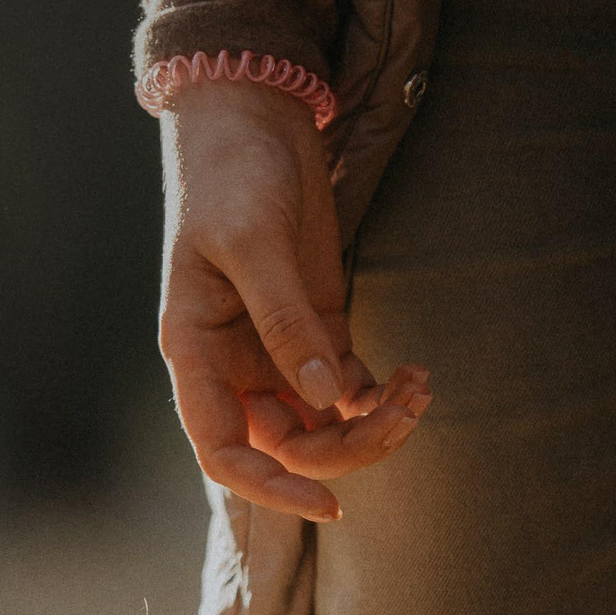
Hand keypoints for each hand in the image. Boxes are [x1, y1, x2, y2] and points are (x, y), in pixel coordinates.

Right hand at [157, 83, 429, 519]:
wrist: (252, 111)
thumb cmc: (233, 171)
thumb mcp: (254, 241)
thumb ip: (286, 320)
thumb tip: (325, 398)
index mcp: (198, 355)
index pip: (224, 452)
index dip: (272, 488)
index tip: (330, 503)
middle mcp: (234, 368)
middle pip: (288, 449)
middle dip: (348, 448)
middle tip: (403, 415)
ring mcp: (277, 354)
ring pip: (324, 427)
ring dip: (374, 424)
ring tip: (418, 389)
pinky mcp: (316, 331)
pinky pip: (349, 392)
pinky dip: (384, 397)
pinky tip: (417, 376)